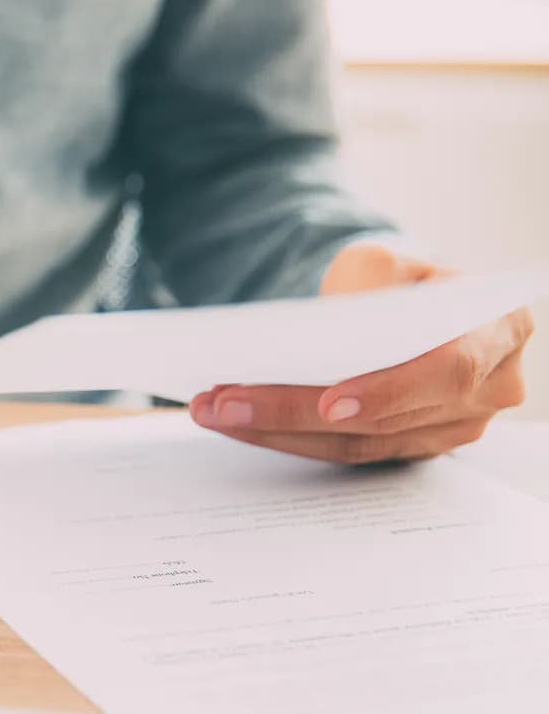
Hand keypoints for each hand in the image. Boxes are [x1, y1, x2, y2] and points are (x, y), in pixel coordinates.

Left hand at [188, 242, 534, 462]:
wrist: (399, 306)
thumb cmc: (395, 280)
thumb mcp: (384, 260)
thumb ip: (370, 281)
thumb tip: (329, 326)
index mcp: (500, 329)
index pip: (447, 369)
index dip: (387, 391)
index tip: (328, 403)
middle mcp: (490, 389)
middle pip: (385, 417)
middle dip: (294, 409)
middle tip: (224, 400)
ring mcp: (452, 428)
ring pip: (356, 444)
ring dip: (275, 430)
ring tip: (212, 409)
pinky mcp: (409, 448)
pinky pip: (343, 454)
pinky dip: (283, 437)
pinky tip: (235, 421)